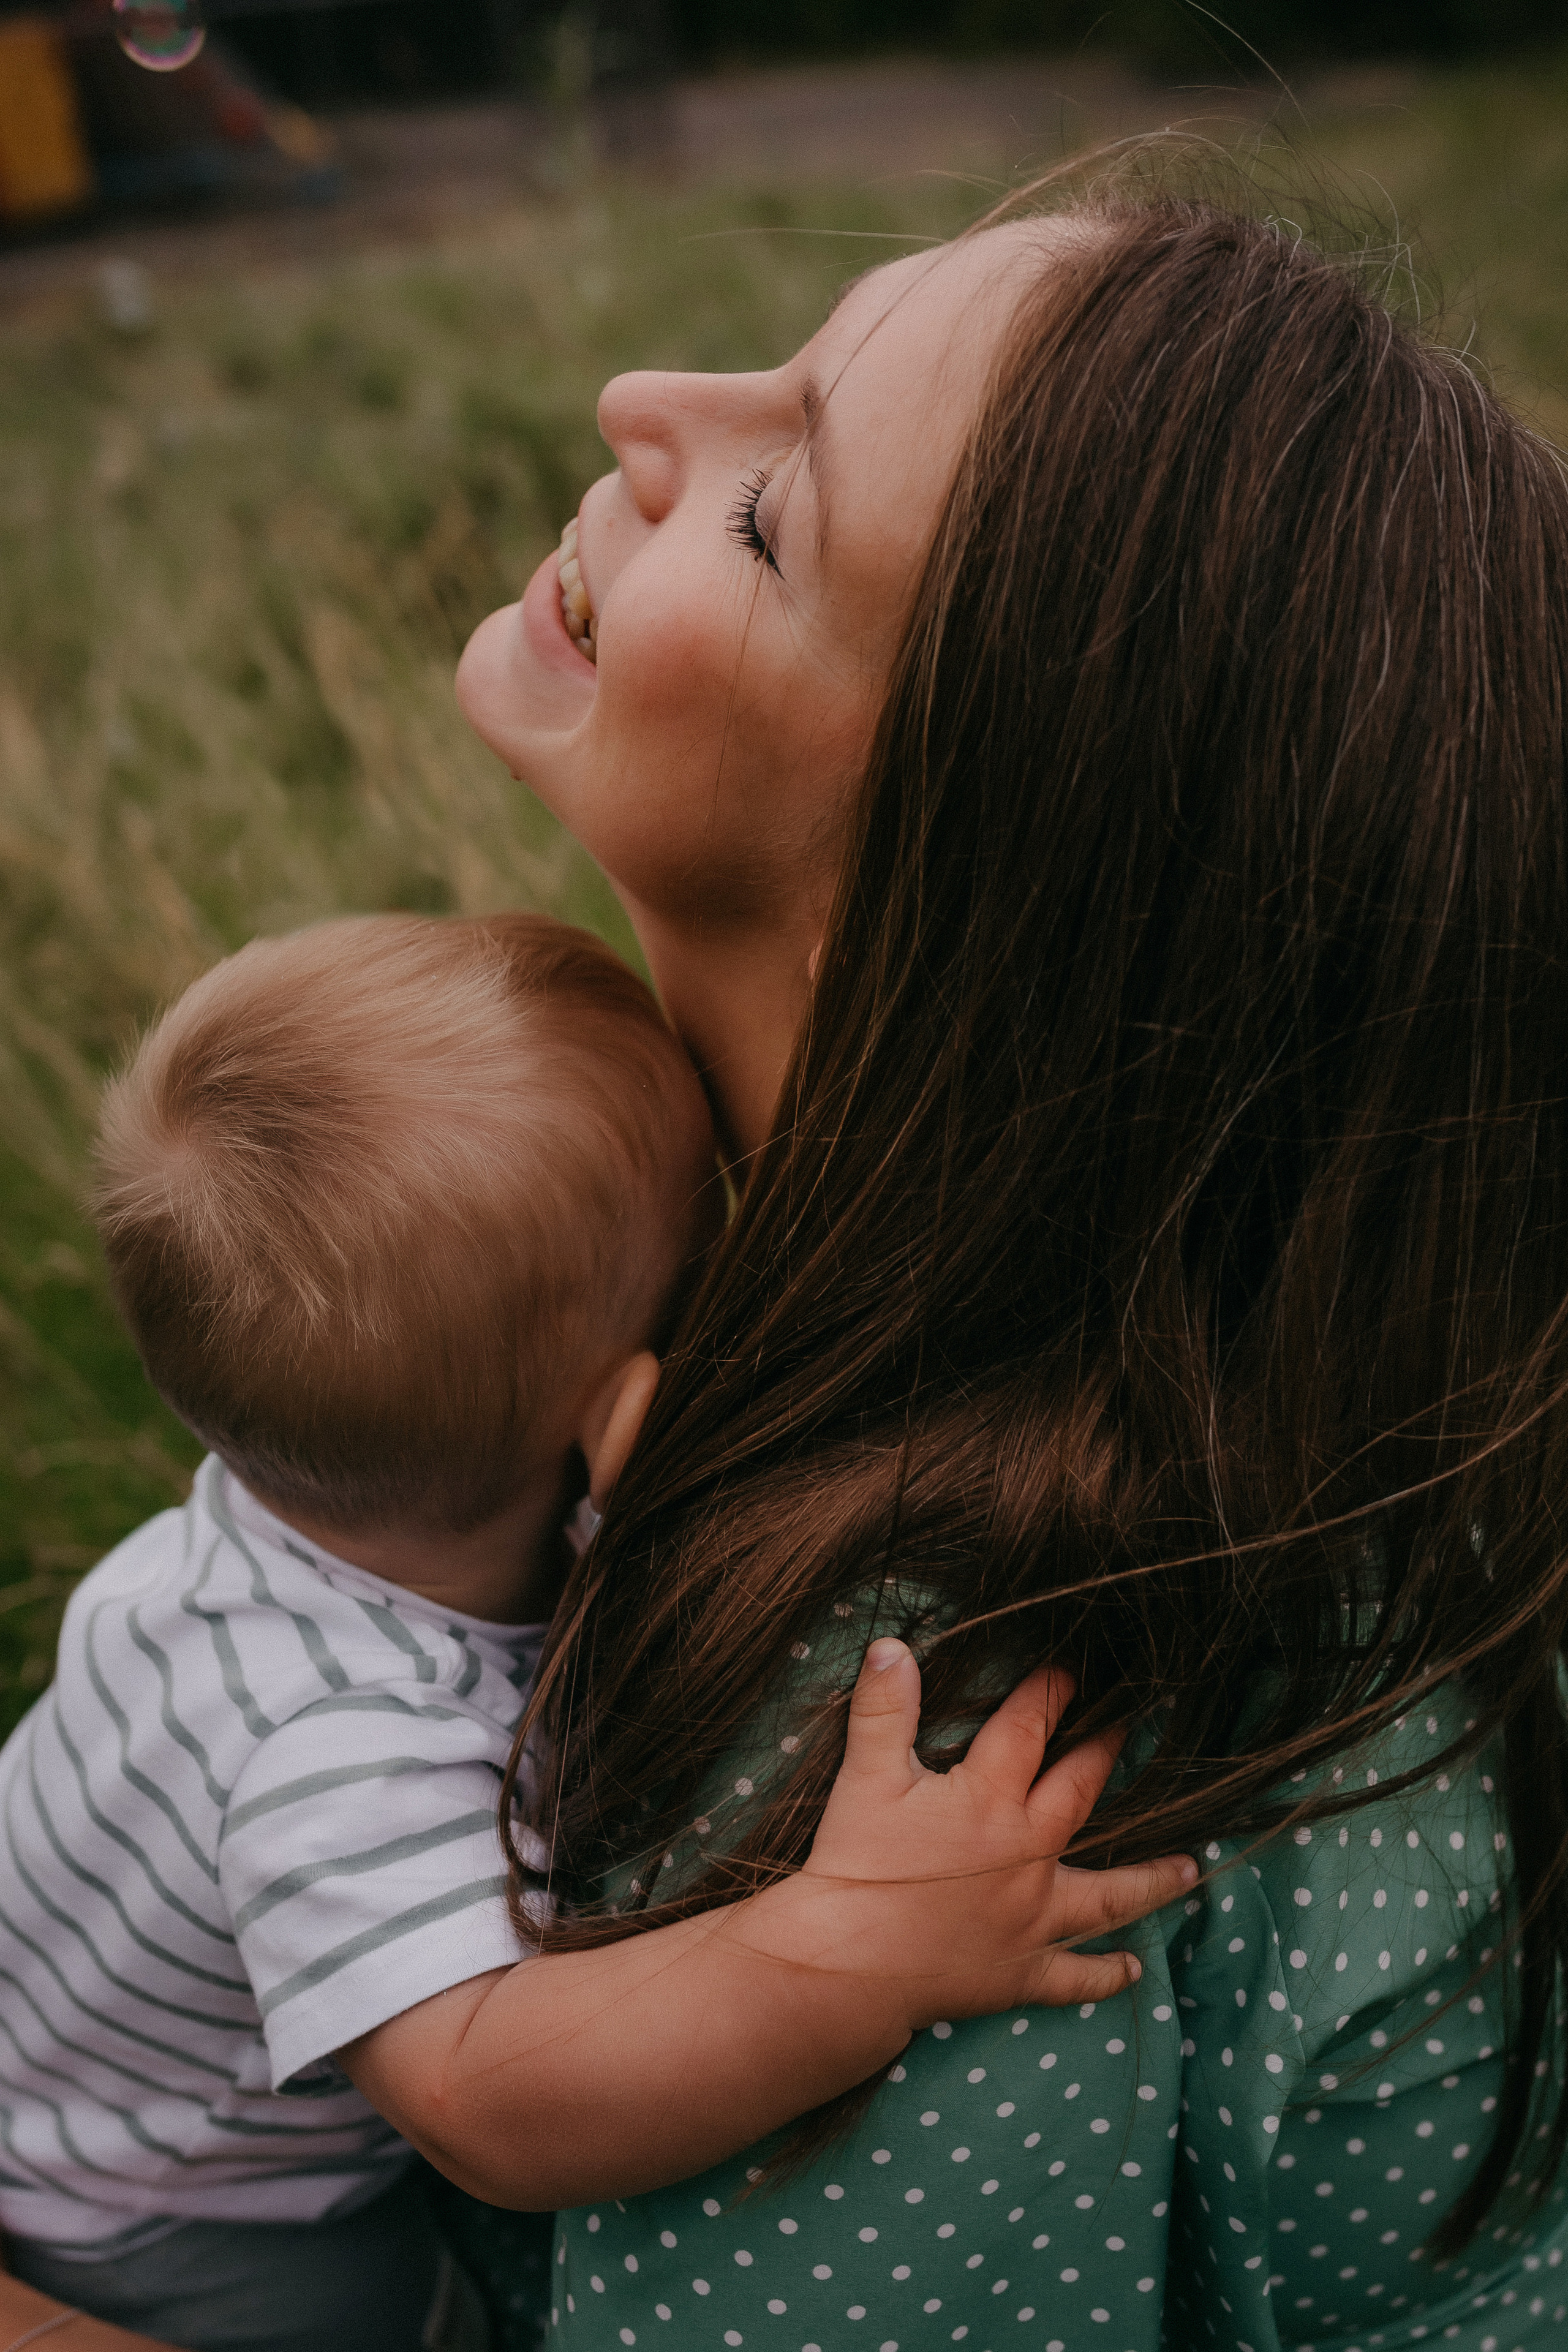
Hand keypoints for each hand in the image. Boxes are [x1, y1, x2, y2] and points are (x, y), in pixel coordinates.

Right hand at [748, 1640, 1195, 2023]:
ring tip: (1190, 1869)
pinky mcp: (1021, 1972)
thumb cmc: (856, 1867)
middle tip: (1128, 1730)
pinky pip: (1074, 1977)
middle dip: (1104, 1755)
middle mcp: (1026, 1854)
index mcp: (990, 1800)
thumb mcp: (864, 1777)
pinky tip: (1134, 1970)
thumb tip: (891, 1645)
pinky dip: (1105, 1974)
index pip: (1029, 1728)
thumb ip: (884, 1709)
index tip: (1070, 1668)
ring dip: (1150, 1881)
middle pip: (1079, 1795)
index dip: (1049, 1692)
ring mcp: (1032, 1919)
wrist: (846, 1967)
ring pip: (1107, 1895)